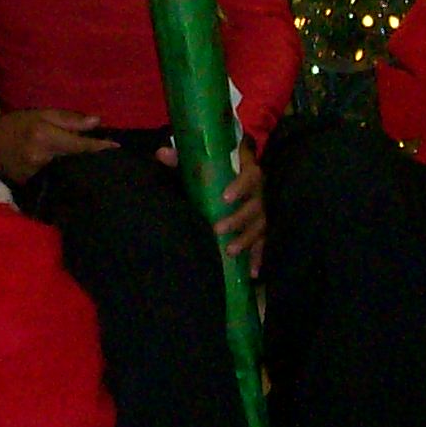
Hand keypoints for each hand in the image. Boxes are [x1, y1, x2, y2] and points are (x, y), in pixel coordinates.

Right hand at [0, 109, 114, 184]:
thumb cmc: (15, 124)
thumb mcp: (40, 114)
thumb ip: (68, 118)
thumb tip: (96, 121)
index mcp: (43, 136)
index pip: (78, 144)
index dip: (99, 147)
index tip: (117, 148)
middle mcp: (40, 157)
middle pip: (75, 161)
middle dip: (93, 160)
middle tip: (112, 159)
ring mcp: (34, 175)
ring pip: (67, 173)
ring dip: (81, 170)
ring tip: (96, 168)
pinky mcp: (30, 185)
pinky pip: (55, 181)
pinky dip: (67, 177)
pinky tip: (75, 176)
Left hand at [156, 137, 266, 269]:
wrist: (233, 177)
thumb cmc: (212, 170)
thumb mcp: (197, 164)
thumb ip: (180, 160)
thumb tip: (162, 153)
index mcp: (246, 169)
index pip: (250, 174)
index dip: (241, 186)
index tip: (225, 197)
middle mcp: (258, 190)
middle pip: (255, 204)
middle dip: (238, 218)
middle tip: (217, 229)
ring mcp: (262, 210)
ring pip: (260, 225)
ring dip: (246, 239)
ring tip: (229, 251)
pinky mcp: (262, 227)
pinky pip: (263, 242)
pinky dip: (258, 257)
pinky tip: (252, 273)